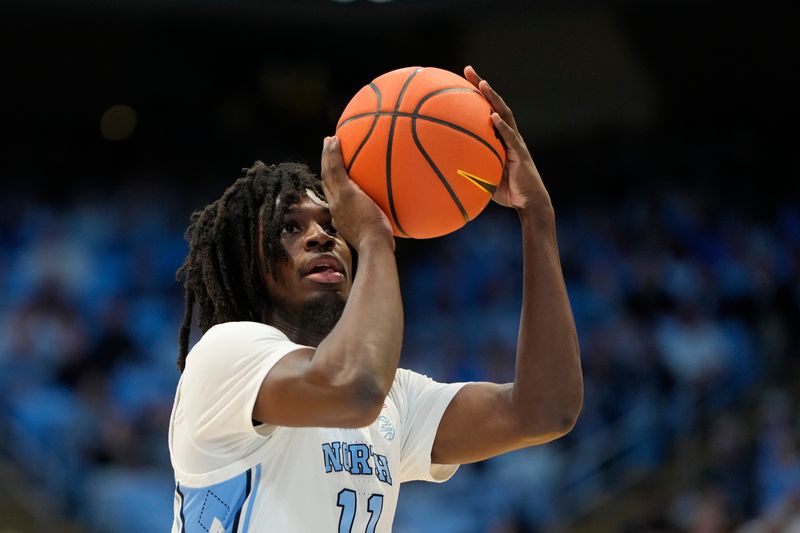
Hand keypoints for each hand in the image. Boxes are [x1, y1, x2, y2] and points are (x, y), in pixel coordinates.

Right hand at [320, 136, 394, 251]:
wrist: (375, 247)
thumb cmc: (382, 246)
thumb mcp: (380, 234)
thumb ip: (383, 224)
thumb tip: (399, 218)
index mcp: (341, 216)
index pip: (334, 197)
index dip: (333, 183)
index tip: (336, 173)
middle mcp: (335, 207)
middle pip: (327, 182)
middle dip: (326, 165)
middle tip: (328, 150)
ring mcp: (338, 200)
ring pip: (327, 173)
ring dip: (326, 155)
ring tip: (330, 140)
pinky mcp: (345, 193)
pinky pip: (335, 168)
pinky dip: (332, 153)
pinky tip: (335, 139)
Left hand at [464, 65, 550, 211]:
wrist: (529, 203)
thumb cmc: (508, 193)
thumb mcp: (484, 178)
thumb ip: (470, 169)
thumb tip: (444, 170)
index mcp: (501, 138)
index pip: (488, 110)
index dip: (476, 95)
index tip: (462, 80)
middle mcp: (509, 135)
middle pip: (495, 104)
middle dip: (482, 86)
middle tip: (468, 69)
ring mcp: (516, 142)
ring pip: (504, 114)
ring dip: (493, 98)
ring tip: (482, 84)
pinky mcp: (520, 153)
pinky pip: (510, 137)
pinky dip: (501, 126)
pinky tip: (493, 117)